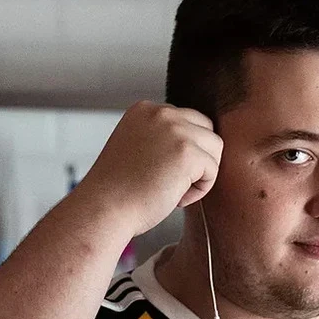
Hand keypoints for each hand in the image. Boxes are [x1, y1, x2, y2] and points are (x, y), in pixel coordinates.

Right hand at [73, 100, 222, 237]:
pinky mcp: (187, 152)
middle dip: (197, 158)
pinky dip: (199, 190)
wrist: (104, 209)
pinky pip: (212, 170)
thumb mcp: (136, 148)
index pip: (187, 121)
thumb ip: (161, 138)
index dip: (182, 152)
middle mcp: (161, 112)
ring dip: (200, 174)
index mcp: (145, 109)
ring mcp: (175, 130)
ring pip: (214, 149)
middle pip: (206, 130)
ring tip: (172, 191)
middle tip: (171, 183)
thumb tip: (198, 145)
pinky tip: (175, 199)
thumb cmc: (119, 190)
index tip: (159, 172)